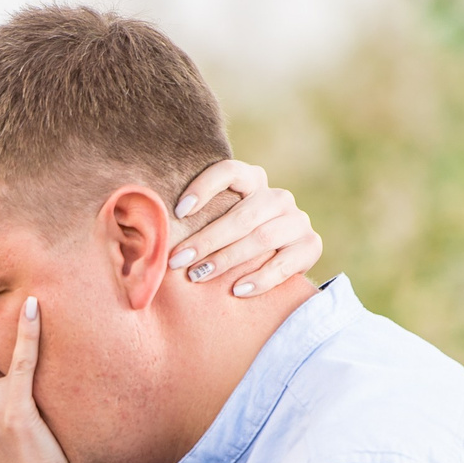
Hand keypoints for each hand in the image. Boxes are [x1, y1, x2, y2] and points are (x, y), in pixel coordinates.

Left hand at [166, 158, 323, 297]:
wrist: (281, 262)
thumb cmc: (234, 242)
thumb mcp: (220, 224)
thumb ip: (200, 219)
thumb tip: (152, 230)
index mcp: (254, 181)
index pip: (229, 172)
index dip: (204, 187)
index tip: (179, 211)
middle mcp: (278, 197)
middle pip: (243, 215)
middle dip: (207, 239)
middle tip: (178, 260)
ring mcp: (297, 221)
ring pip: (262, 238)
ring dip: (227, 259)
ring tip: (199, 275)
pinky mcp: (311, 246)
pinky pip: (285, 263)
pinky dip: (260, 278)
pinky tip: (237, 290)